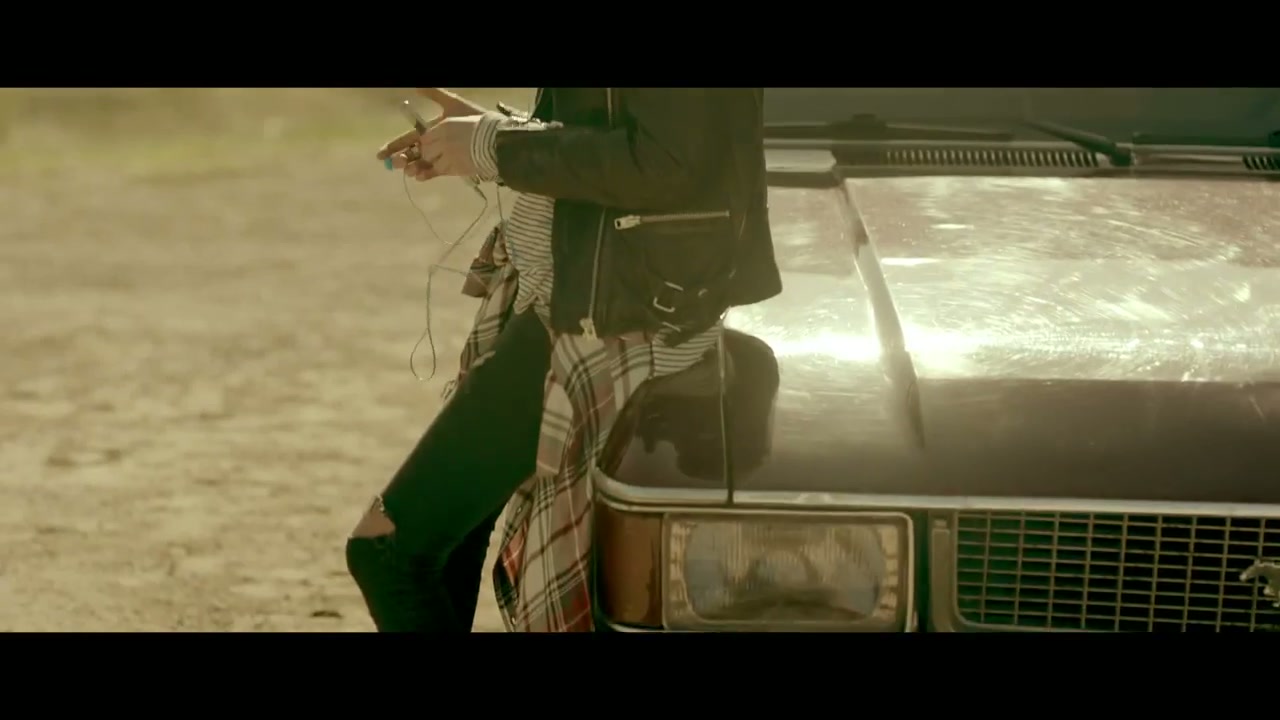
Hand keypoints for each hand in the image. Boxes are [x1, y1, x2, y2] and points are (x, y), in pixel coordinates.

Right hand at [374, 88, 488, 180]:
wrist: (491, 138)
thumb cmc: (472, 119)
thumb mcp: (453, 104)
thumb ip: (435, 94)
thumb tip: (416, 86)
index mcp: (432, 131)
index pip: (408, 139)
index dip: (394, 146)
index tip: (381, 154)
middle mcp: (434, 145)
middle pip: (411, 154)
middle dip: (399, 158)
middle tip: (393, 162)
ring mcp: (440, 158)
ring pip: (419, 164)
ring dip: (410, 167)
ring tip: (408, 169)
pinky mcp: (449, 169)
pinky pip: (432, 173)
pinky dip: (424, 175)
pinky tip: (419, 175)